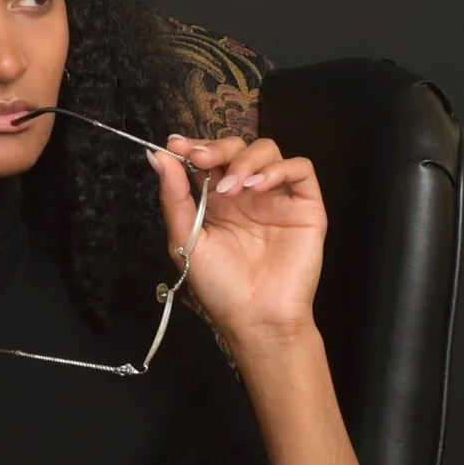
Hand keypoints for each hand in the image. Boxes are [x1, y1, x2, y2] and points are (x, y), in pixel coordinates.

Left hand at [148, 133, 325, 344]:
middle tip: (201, 159)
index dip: (193, 147)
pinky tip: (258, 187)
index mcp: (217, 201)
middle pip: (237, 147)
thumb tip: (157, 157)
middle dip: (217, 147)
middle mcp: (247, 194)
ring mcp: (277, 197)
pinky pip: (301, 169)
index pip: (208, 160)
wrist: (256, 319)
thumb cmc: (220, 287)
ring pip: (268, 151)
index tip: (174, 145)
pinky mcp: (305, 206)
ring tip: (232, 186)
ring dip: (245, 159)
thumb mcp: (186, 240)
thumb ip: (174, 197)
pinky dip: (279, 169)